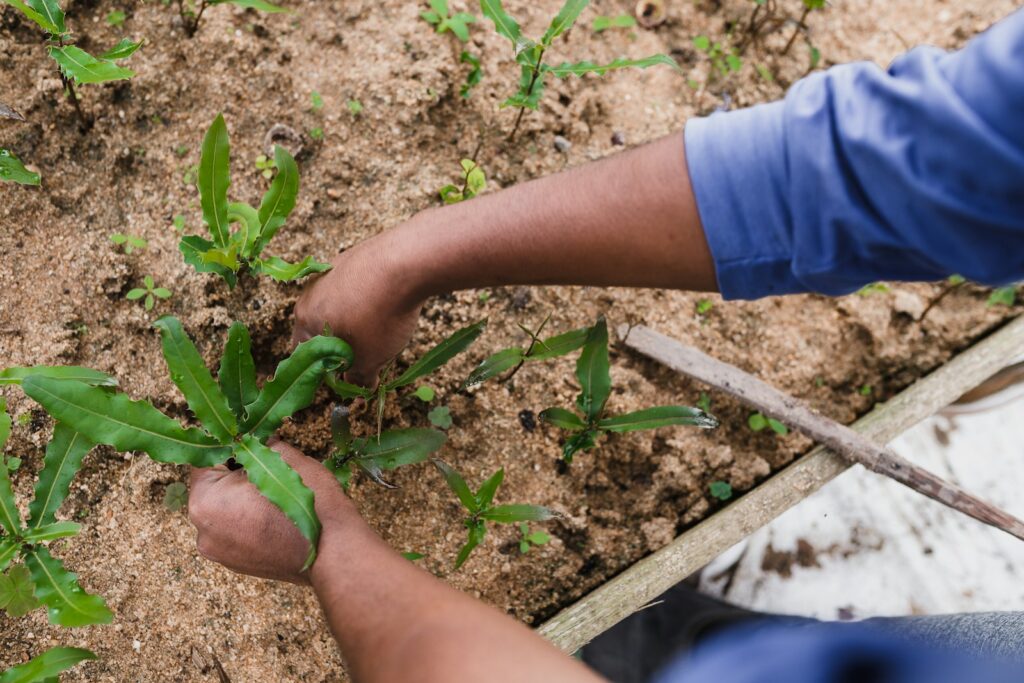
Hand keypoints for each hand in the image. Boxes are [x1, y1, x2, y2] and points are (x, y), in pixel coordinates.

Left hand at [188, 439, 358, 583]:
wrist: (334, 552)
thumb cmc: (309, 503)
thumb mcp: (285, 457)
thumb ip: (259, 443)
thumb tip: (251, 437)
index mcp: (206, 501)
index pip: (207, 461)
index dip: (233, 448)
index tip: (254, 444)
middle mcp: (203, 531)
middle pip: (215, 488)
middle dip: (238, 476)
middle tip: (270, 470)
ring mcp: (219, 553)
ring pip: (226, 510)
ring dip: (244, 499)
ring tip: (275, 496)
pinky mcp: (236, 565)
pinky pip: (236, 531)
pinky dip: (250, 521)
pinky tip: (276, 517)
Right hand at [292, 225, 426, 386]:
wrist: (405, 262)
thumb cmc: (379, 316)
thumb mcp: (369, 359)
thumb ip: (358, 376)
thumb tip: (358, 385)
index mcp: (305, 318)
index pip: (302, 352)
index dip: (322, 369)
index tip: (344, 376)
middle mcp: (312, 291)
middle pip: (320, 326)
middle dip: (340, 344)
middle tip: (366, 355)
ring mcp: (333, 269)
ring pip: (339, 304)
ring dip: (355, 319)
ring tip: (382, 329)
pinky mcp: (357, 255)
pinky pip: (358, 285)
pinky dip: (369, 297)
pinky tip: (389, 303)